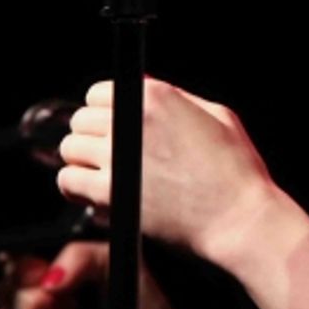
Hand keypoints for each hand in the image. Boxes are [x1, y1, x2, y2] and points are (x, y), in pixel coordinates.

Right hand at [0, 241, 187, 308]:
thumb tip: (47, 280)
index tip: (50, 283)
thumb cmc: (142, 306)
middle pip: (4, 291)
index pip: (15, 260)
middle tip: (73, 308)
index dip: (25, 273)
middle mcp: (44, 291)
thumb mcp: (119, 264)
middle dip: (37, 304)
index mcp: (61, 264)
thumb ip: (81, 256)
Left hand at [55, 77, 275, 261]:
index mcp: (157, 97)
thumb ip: (178, 99)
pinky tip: (91, 194)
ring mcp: (118, 156)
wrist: (239, 217)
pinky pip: (68, 181)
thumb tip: (145, 91)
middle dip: (91, 135)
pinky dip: (74, 187)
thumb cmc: (236, 171)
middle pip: (81, 119)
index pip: (99, 92)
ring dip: (82, 160)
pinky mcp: (110, 193)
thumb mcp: (218, 116)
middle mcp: (132, 121)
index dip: (104, 110)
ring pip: (70, 148)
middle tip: (108, 153)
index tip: (110, 126)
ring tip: (101, 174)